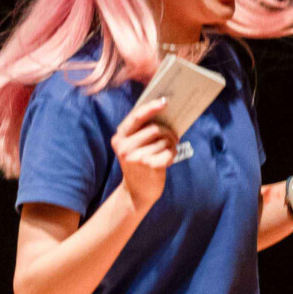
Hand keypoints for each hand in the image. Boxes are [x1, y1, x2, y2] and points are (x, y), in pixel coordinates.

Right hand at [110, 96, 177, 213]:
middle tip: (173, 137)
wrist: (138, 192)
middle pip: (155, 129)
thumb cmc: (141, 162)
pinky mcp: (148, 166)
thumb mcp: (136, 146)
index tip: (165, 101)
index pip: (136, 117)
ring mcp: (135, 157)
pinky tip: (166, 160)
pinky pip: (169, 153)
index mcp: (119, 138)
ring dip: (171, 145)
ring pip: (164, 140)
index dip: (151, 108)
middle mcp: (124, 147)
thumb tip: (165, 109)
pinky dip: (172, 155)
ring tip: (167, 151)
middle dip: (168, 132)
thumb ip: (143, 130)